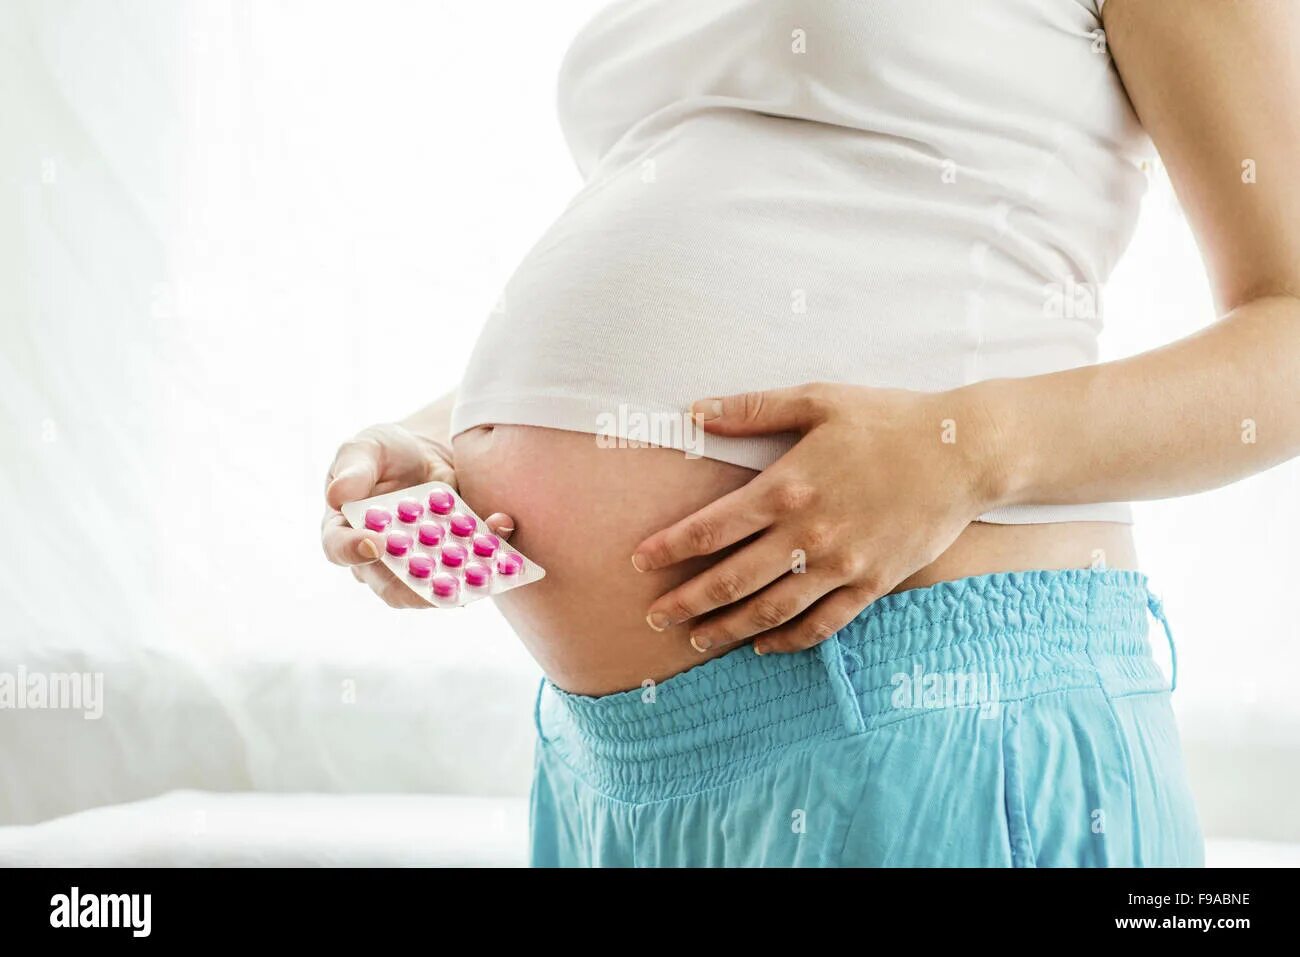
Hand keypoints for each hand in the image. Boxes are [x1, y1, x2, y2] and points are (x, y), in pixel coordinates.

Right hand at [320, 423, 515, 607]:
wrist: (430, 455)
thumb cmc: (385, 452)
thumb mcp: (366, 447)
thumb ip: (353, 468)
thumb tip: (338, 494)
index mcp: (345, 531)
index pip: (338, 549)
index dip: (352, 551)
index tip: (374, 543)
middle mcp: (378, 560)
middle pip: (390, 586)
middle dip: (415, 588)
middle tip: (438, 579)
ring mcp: (417, 565)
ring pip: (434, 585)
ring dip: (459, 578)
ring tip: (481, 564)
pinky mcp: (452, 561)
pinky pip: (470, 568)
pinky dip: (490, 554)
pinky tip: (502, 526)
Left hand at [634, 383, 1000, 653]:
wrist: (963, 451)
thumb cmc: (887, 420)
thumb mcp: (818, 400)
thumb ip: (752, 410)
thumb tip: (693, 412)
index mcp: (786, 487)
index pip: (710, 529)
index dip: (669, 549)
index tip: (639, 562)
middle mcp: (808, 535)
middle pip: (730, 581)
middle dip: (685, 602)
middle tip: (653, 617)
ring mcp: (841, 565)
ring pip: (770, 611)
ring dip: (727, 629)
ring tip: (696, 639)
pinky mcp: (872, 584)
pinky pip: (822, 624)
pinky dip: (788, 640)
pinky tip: (763, 646)